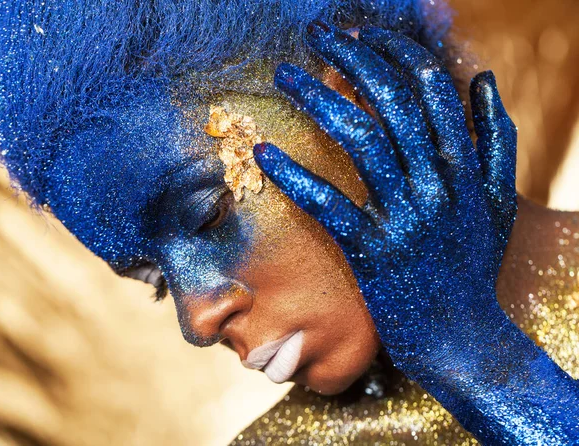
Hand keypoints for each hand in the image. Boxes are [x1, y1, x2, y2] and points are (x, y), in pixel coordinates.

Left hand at [255, 22, 516, 374]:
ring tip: (284, 73)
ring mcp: (404, 217)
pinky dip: (294, 175)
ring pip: (359, 138)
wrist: (463, 339)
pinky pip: (327, 204)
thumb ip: (495, 137)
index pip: (429, 85)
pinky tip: (264, 151)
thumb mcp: (498, 200)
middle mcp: (436, 182)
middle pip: (390, 99)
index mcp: (464, 165)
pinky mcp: (372, 252)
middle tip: (316, 34)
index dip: (392, 49)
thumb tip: (481, 79)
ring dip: (317, 97)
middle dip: (351, 55)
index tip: (359, 33)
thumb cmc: (474, 267)